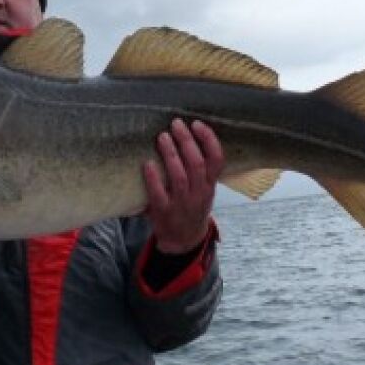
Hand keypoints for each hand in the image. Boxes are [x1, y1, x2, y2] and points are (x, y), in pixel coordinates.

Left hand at [142, 119, 224, 253]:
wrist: (184, 240)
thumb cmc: (192, 207)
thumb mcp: (205, 189)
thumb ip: (201, 169)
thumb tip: (188, 134)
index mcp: (210, 185)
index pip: (217, 160)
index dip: (209, 140)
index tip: (197, 124)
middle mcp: (199, 193)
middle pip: (196, 164)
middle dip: (187, 141)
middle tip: (176, 124)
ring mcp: (182, 203)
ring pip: (179, 176)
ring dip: (171, 154)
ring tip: (162, 137)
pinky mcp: (164, 212)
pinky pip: (158, 193)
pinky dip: (153, 178)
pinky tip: (147, 163)